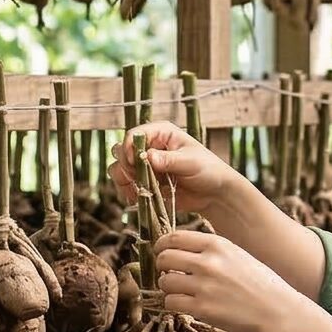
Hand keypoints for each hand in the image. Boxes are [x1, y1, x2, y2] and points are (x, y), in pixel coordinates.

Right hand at [110, 122, 240, 215]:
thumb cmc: (207, 170)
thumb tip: (148, 157)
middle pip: (121, 150)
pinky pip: (125, 185)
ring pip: (119, 168)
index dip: (129, 148)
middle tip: (135, 179)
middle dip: (124, 165)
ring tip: (137, 190)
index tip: (134, 163)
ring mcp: (145, 165)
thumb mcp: (190, 162)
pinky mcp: (144, 182)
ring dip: (123, 180)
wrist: (213, 194)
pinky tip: (136, 198)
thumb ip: (169, 160)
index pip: (134, 135)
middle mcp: (149, 146)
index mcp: (161, 133)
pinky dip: (127, 192)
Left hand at [154, 230, 297, 331]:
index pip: (174, 238)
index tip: (161, 252)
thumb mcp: (236, 254)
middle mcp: (208, 262)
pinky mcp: (202, 308)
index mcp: (216, 245)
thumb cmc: (258, 282)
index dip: (162, 245)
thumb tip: (178, 250)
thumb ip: (209, 250)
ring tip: (180, 292)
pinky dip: (173, 304)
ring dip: (168, 288)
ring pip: (164, 282)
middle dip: (162, 267)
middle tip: (169, 274)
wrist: (276, 309)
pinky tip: (185, 304)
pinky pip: (171, 303)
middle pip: (164, 258)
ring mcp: (204, 286)